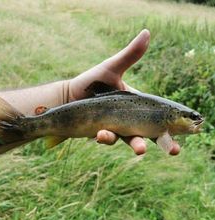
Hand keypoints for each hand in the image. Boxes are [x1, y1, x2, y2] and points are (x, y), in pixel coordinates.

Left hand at [69, 29, 179, 154]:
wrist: (70, 96)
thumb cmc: (92, 81)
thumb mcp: (111, 68)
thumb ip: (129, 56)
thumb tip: (146, 33)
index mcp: (137, 104)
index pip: (159, 116)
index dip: (171, 126)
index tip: (183, 133)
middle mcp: (130, 119)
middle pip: (151, 133)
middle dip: (165, 144)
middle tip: (176, 151)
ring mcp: (117, 128)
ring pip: (130, 140)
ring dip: (136, 145)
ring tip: (141, 149)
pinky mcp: (102, 134)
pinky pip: (108, 138)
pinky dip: (107, 137)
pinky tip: (101, 134)